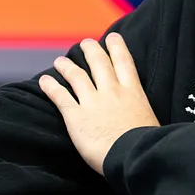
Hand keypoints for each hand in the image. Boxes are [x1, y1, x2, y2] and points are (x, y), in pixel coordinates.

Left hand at [39, 33, 160, 173]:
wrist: (134, 156)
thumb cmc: (147, 145)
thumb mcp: (151, 121)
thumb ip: (141, 113)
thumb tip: (144, 120)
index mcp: (133, 93)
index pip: (124, 62)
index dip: (117, 47)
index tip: (112, 37)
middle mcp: (112, 92)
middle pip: (98, 63)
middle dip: (91, 50)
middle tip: (86, 43)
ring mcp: (93, 102)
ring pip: (77, 76)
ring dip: (67, 66)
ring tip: (60, 61)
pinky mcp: (76, 116)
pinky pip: (61, 97)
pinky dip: (51, 88)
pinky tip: (44, 82)